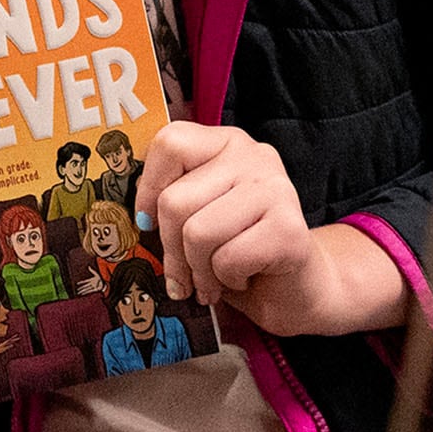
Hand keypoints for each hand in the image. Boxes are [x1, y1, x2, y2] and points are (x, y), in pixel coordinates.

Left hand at [135, 122, 395, 337]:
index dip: (147, 189)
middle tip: (185, 274)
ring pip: (198, 234)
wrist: (298, 288)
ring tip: (215, 278)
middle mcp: (255, 156)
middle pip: (175, 201)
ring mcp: (277, 189)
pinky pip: (228, 259)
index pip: (170, 143)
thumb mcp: (199, 215)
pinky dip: (227, 280)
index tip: (149, 223)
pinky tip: (245, 277)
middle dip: (172, 251)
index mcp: (226, 143)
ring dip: (200, 271)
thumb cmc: (238, 251)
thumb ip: (171, 200)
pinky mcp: (290, 229)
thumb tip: (135, 216)